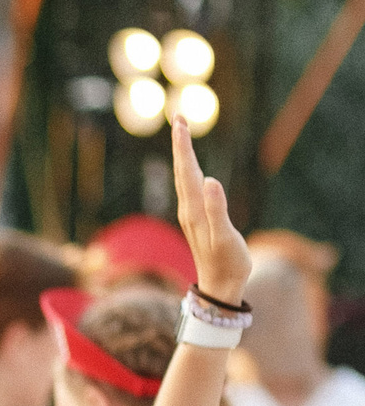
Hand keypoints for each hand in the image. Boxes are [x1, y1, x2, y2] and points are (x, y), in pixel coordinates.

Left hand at [172, 117, 249, 305]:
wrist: (219, 287)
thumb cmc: (227, 263)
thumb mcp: (225, 237)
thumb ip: (217, 209)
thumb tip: (211, 180)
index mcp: (194, 209)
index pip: (186, 171)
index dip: (183, 146)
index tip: (180, 122)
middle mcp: (188, 209)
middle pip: (182, 170)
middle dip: (180, 144)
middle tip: (179, 118)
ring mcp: (191, 214)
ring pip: (184, 178)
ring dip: (183, 156)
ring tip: (182, 135)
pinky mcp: (197, 220)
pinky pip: (190, 188)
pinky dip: (189, 171)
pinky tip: (192, 169)